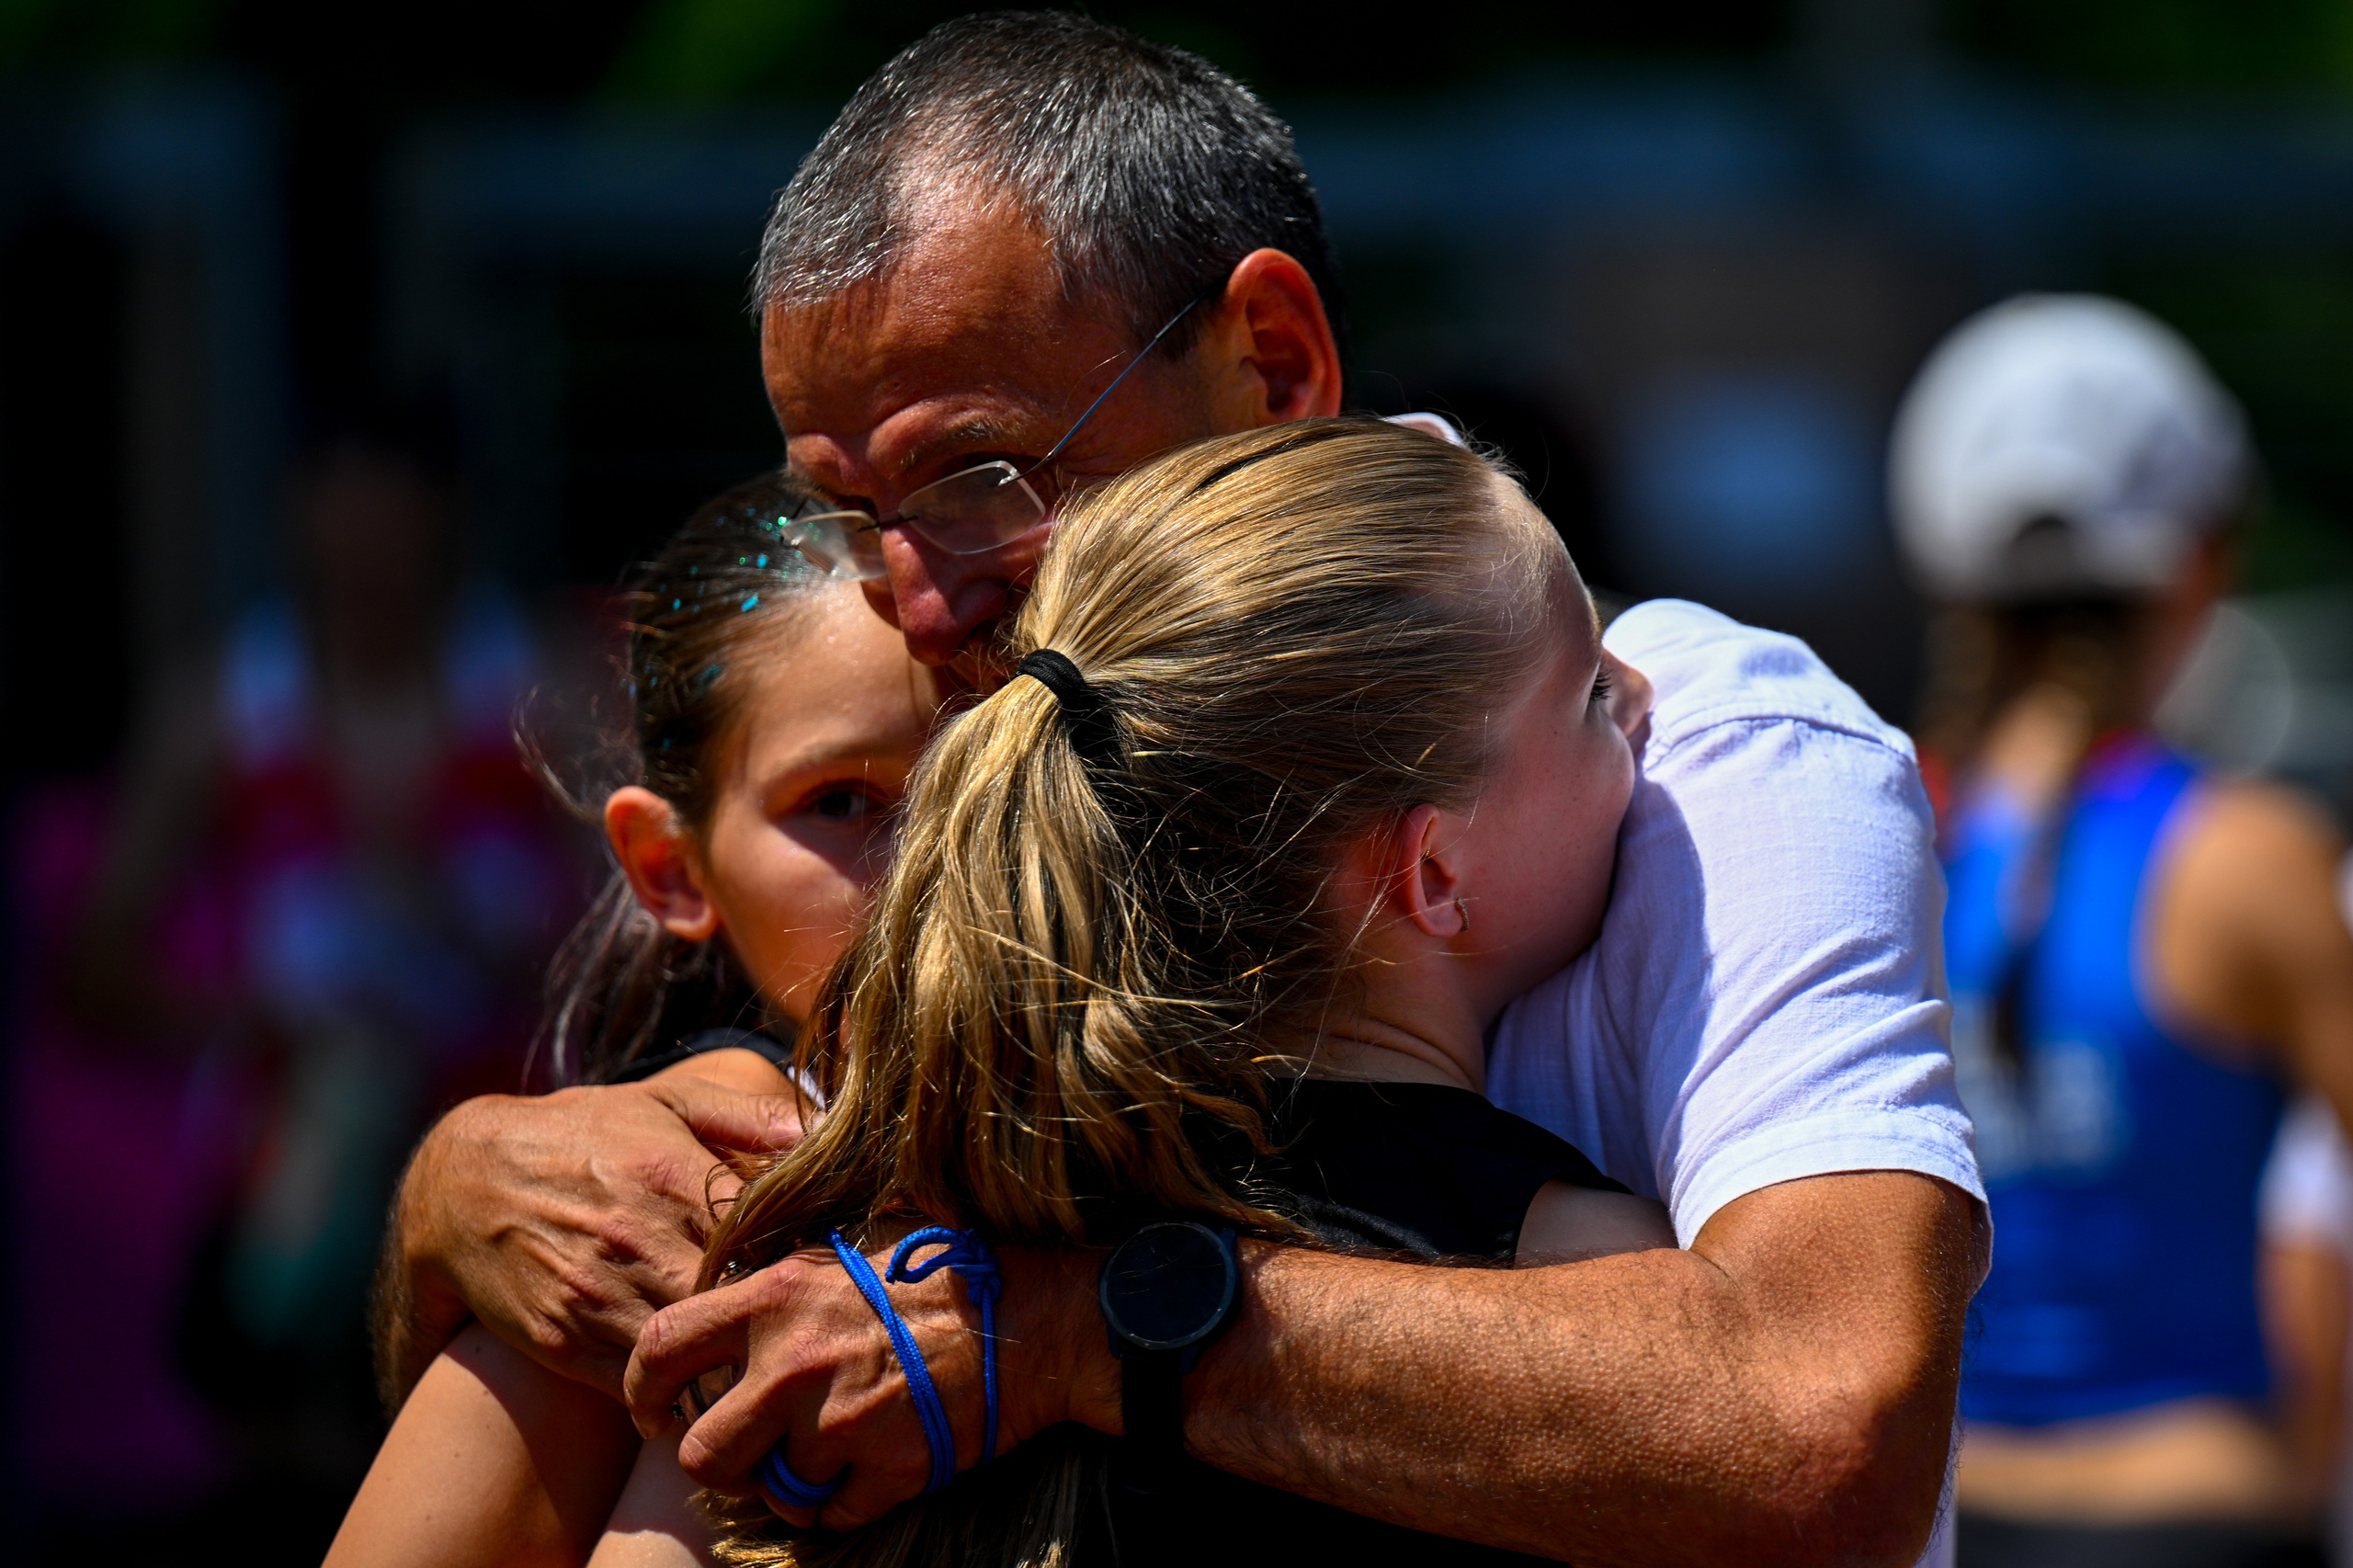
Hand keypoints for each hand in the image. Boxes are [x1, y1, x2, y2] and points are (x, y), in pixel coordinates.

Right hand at [388, 1078, 805, 1400]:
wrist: (462, 1186)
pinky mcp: (567, 1345)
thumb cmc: (585, 1136)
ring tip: (768, 1365)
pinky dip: (680, 1396)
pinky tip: (706, 1385)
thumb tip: (834, 1125)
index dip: (811, 1258)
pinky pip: (642, 1391)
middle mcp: (640, 1241)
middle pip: (739, 1302)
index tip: (833, 1270)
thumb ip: (753, 1115)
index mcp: (675, 1175)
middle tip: (810, 1331)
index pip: (771, 1233)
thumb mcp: (666, 1102)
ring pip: (697, 1356)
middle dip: (777, 1320)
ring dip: (735, 1366)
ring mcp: (601, 1297)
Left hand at [624, 1238, 1112, 1530]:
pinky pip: (831, 1516)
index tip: (651, 1408)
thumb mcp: (848, 1240)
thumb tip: (725, 1272)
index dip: (641, 1386)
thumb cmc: (940, 1268)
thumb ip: (779, 1268)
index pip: (663, 1346)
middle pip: (701, 1453)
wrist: (1032, 1317)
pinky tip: (871, 1466)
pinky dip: (844, 1503)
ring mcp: (839, 1423)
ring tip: (823, 1453)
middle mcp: (793, 1363)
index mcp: (776, 1297)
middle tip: (747, 1452)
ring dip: (790, 1482)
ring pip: (770, 1490)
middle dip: (722, 1461)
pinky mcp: (886, 1470)